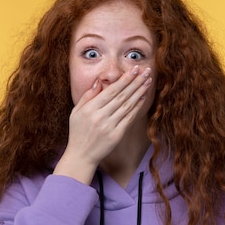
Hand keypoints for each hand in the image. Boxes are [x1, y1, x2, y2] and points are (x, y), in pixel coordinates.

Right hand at [54, 66, 152, 183]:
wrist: (81, 155)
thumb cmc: (78, 132)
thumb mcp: (76, 112)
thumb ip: (88, 96)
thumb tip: (99, 81)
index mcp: (90, 109)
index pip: (111, 90)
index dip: (125, 79)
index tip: (134, 69)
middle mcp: (100, 116)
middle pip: (122, 96)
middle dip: (136, 82)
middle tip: (146, 71)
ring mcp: (109, 126)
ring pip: (128, 106)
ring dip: (139, 92)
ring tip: (148, 81)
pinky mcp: (117, 135)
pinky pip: (129, 118)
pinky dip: (137, 107)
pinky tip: (143, 98)